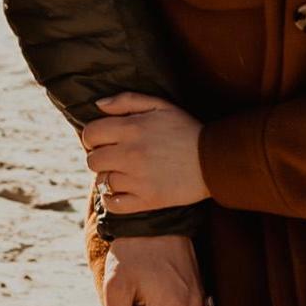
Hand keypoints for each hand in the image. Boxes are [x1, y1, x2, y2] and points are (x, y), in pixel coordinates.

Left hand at [83, 92, 209, 211]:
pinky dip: (112, 199)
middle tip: (114, 158)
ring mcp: (138, 179)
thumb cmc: (186, 129)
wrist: (215, 160)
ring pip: (102, 182)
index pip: (90, 134)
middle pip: (92, 160)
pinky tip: (122, 192)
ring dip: (109, 178)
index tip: (102, 141)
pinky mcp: (147, 200)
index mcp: (132, 128)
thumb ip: (127, 100)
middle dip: (100, 158)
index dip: (93, 137)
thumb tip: (98, 104)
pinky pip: (113, 204)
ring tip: (123, 174)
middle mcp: (131, 154)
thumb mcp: (160, 106)